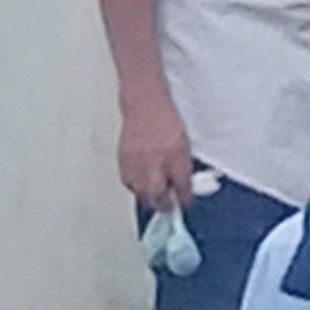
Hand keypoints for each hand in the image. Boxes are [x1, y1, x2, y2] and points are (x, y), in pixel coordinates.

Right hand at [119, 98, 195, 215]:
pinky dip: (136, 186)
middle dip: (164, 204)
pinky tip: (141, 183)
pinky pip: (129, 183)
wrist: (145, 103)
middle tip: (169, 205)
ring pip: (142, 193)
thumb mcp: (184, 144)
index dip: (185, 198)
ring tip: (155, 196)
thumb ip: (183, 167)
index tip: (185, 201)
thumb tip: (183, 186)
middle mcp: (155, 160)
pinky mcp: (124, 160)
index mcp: (175, 155)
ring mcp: (137, 162)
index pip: (182, 188)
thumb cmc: (166, 120)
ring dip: (149, 198)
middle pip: (157, 196)